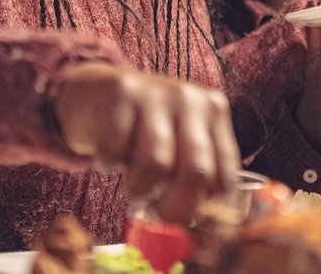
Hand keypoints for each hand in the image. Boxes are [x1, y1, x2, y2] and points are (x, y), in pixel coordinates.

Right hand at [53, 63, 240, 223]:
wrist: (95, 91)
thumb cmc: (141, 130)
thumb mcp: (177, 145)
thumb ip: (194, 177)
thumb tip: (205, 228)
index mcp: (214, 112)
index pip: (225, 174)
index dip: (208, 212)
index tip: (189, 228)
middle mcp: (192, 98)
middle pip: (196, 170)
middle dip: (174, 207)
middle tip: (157, 216)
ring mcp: (158, 92)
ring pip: (157, 163)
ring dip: (139, 187)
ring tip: (133, 183)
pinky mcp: (122, 92)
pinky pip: (116, 149)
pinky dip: (108, 164)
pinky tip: (110, 156)